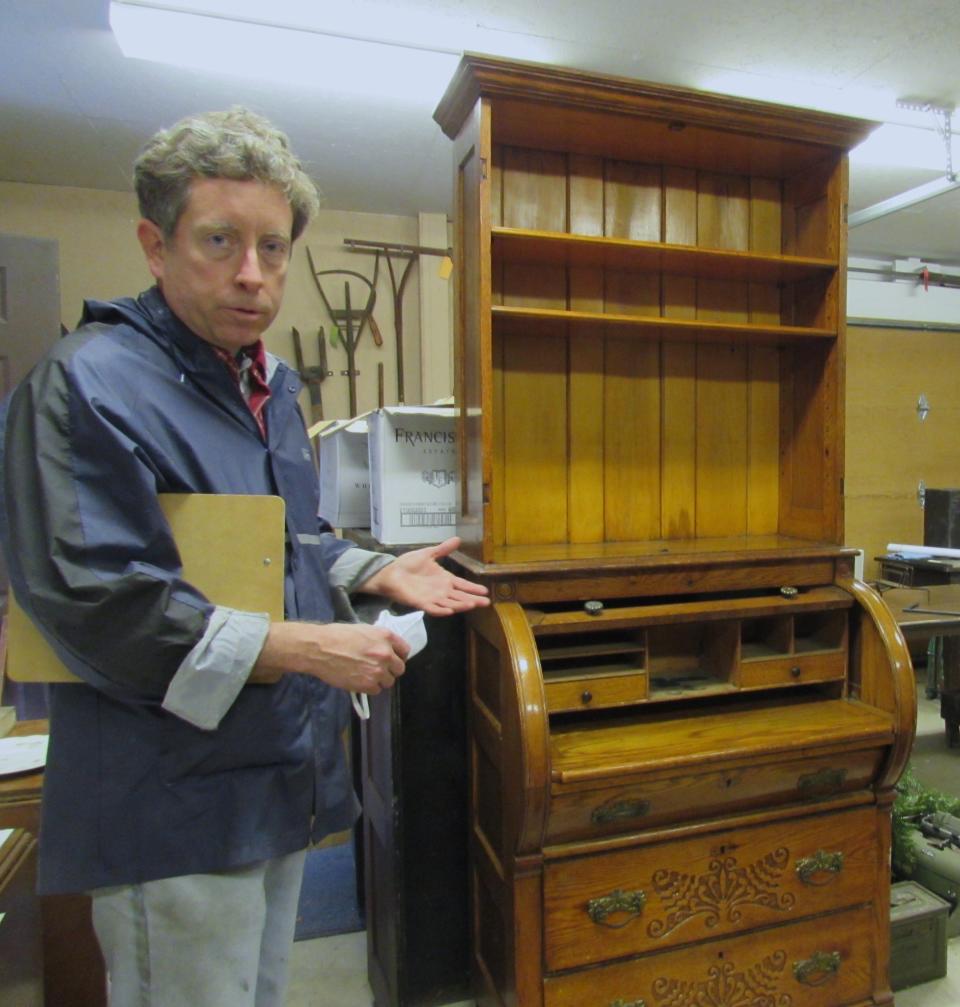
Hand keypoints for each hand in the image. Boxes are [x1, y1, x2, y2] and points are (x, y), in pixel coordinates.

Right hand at [252, 621, 408, 692]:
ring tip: (366, 675)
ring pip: (389, 681)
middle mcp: (386, 653)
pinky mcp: (367, 684)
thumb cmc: (336, 635)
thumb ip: (378, 640)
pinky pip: (376, 690)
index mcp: (385, 636)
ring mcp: (378, 670)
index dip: (398, 656)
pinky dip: (369, 687)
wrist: (319, 648)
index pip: (405, 650)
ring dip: (380, 680)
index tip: (392, 659)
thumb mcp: (363, 630)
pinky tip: (359, 680)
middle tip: (378, 669)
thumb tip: (385, 649)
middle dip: (390, 670)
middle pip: (399, 668)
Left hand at [358, 537, 489, 616]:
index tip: (486, 590)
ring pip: (450, 603)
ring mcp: (432, 598)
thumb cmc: (407, 564)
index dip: (473, 588)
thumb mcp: (428, 554)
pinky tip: (450, 610)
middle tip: (486, 602)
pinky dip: (441, 610)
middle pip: (460, 597)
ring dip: (461, 605)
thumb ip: (443, 549)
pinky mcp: (420, 603)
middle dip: (473, 599)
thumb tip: (458, 539)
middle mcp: (441, 591)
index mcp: (444, 579)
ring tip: (472, 604)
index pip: (462, 585)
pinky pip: (433, 609)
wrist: (390, 572)